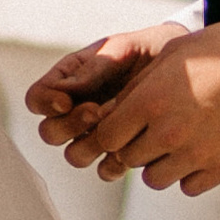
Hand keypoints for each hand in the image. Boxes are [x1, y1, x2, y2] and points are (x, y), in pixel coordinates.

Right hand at [26, 22, 191, 156]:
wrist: (183, 65)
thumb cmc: (146, 49)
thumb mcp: (119, 50)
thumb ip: (92, 70)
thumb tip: (62, 92)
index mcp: (67, 80)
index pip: (36, 99)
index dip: (46, 104)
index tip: (67, 101)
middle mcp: (75, 110)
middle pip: (50, 133)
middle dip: (70, 126)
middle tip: (96, 111)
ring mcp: (95, 133)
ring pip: (74, 156)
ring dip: (90, 146)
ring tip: (117, 128)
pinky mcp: (119, 150)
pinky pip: (105, 170)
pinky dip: (114, 164)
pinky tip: (131, 146)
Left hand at [41, 17, 219, 194]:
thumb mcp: (172, 55)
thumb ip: (139, 85)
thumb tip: (118, 108)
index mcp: (150, 103)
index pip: (106, 138)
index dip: (110, 133)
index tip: (120, 129)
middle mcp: (168, 134)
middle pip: (128, 160)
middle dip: (133, 147)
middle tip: (150, 132)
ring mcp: (195, 155)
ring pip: (155, 179)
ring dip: (159, 164)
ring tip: (175, 145)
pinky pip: (189, 186)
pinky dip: (190, 175)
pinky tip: (199, 154)